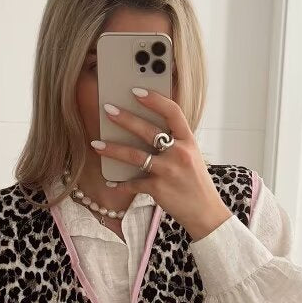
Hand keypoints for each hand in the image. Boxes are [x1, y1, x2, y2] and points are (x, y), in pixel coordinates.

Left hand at [91, 87, 231, 240]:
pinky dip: (121, 184)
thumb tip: (148, 129)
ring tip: (96, 145)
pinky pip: (134, 184)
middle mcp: (179, 153)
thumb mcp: (192, 156)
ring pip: (135, 156)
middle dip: (125, 119)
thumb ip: (175, 142)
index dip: (154, 99)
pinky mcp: (158, 189)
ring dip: (113, 150)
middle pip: (148, 131)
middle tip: (107, 110)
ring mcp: (168, 171)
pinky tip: (111, 182)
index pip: (172, 112)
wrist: (205, 212)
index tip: (136, 91)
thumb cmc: (196, 182)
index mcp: (188, 141)